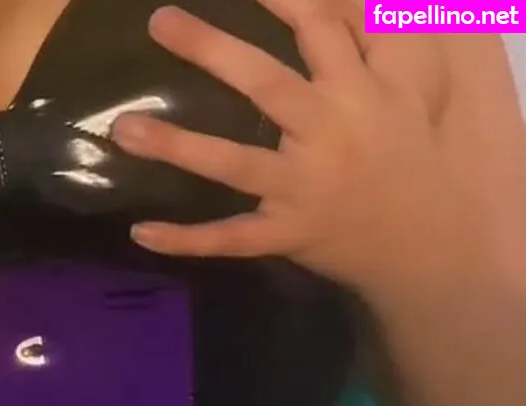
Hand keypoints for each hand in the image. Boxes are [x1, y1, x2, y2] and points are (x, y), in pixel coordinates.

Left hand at [111, 2, 471, 298]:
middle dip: (212, 50)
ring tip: (122, 129)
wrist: (426, 240)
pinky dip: (186, 239)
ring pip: (235, 164)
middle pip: (266, 84)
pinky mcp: (286, 234)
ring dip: (178, 146)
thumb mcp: (409, 85)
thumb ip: (372, 36)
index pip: (317, 26)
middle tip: (159, 21)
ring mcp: (303, 188)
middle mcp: (328, 132)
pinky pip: (230, 238)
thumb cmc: (406, 152)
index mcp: (358, 89)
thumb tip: (343, 0)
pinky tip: (140, 233)